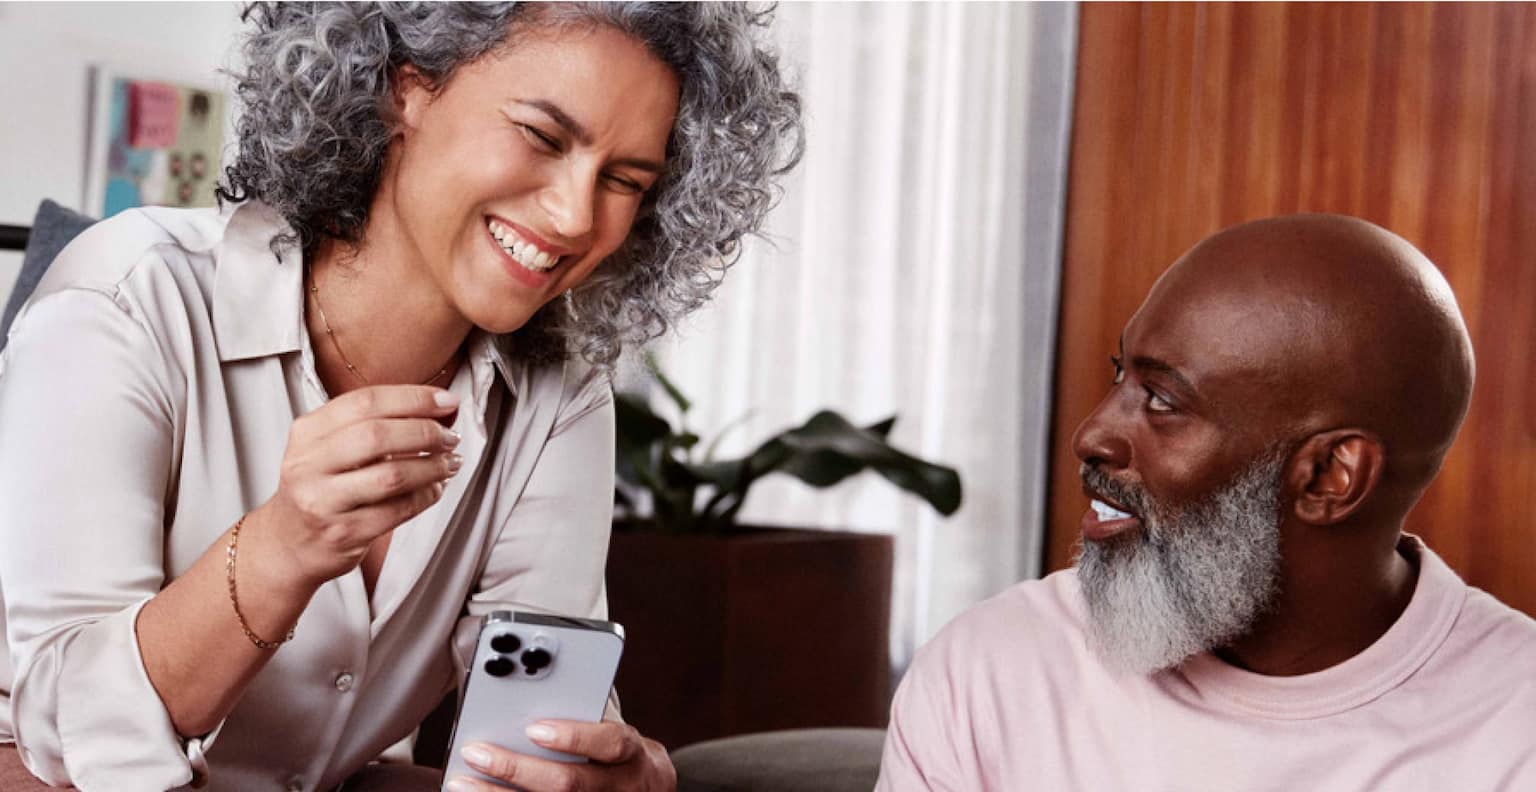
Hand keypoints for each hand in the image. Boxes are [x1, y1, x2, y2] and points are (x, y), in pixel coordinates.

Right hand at [247, 385, 463, 589]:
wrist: (287, 542)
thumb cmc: (321, 487)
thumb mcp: (331, 447)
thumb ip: (378, 423)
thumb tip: (443, 409)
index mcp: (308, 431)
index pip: (366, 401)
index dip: (414, 398)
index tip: (447, 402)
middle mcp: (309, 464)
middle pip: (378, 435)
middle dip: (426, 432)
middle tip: (450, 437)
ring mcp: (323, 501)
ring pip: (392, 475)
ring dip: (433, 466)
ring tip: (450, 463)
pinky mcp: (343, 533)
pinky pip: (398, 510)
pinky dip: (426, 496)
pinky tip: (434, 488)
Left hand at [449, 720, 675, 791]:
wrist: (647, 790)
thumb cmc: (616, 753)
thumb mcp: (611, 729)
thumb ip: (582, 716)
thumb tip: (523, 701)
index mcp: (630, 754)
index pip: (609, 743)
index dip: (574, 737)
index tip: (534, 729)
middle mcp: (621, 787)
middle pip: (569, 784)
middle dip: (517, 769)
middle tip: (476, 752)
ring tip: (462, 782)